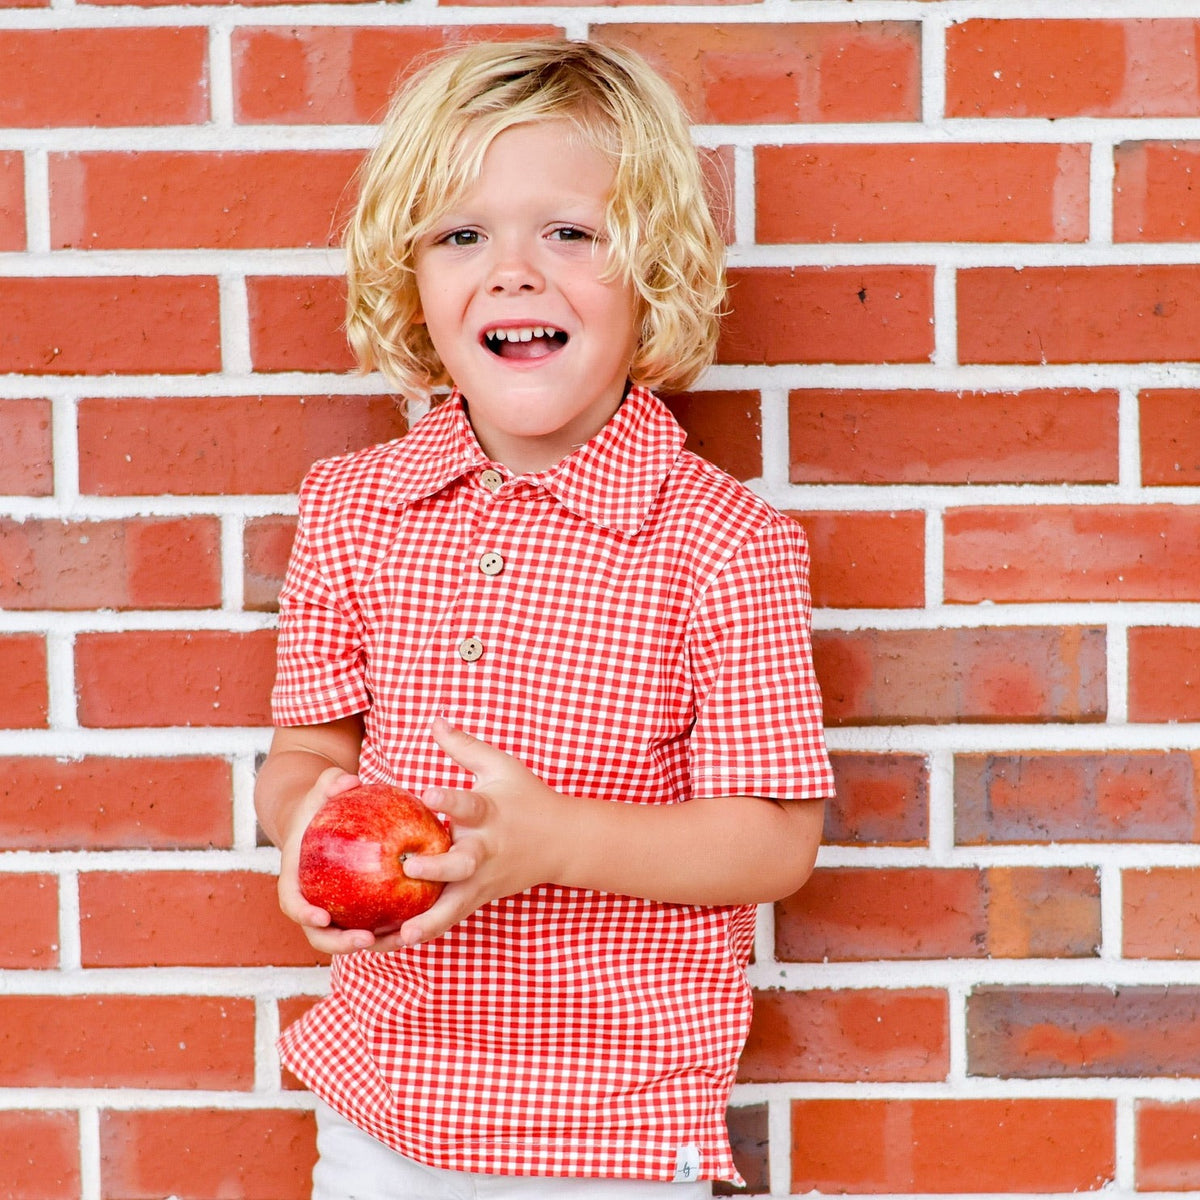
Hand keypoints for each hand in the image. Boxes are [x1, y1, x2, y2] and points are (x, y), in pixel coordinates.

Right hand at [275, 766, 390, 955]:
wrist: (320, 820)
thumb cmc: (321, 804)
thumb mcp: (323, 789)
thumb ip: (331, 782)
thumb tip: (349, 780)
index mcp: (294, 877)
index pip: (292, 902)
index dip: (303, 913)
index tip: (322, 917)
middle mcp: (311, 899)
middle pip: (318, 933)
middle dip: (339, 943)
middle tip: (366, 939)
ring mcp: (331, 907)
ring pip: (346, 937)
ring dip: (371, 944)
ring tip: (399, 940)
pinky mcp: (353, 909)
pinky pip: (368, 924)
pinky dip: (386, 931)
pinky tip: (413, 927)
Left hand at [397, 717, 568, 944]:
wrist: (563, 842)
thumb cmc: (528, 799)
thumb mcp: (501, 767)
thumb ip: (464, 747)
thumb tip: (434, 720)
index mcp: (489, 814)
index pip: (468, 805)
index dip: (448, 800)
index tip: (427, 794)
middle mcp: (485, 850)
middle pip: (461, 864)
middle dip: (435, 867)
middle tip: (409, 867)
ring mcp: (483, 879)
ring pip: (455, 904)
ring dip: (429, 919)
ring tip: (401, 933)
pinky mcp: (479, 898)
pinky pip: (451, 918)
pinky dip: (428, 931)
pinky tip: (397, 944)